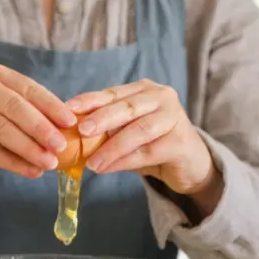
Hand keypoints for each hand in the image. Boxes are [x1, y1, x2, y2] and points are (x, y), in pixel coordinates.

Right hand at [0, 65, 76, 177]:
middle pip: (15, 107)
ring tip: (50, 163)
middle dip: (41, 128)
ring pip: (2, 129)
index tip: (71, 122)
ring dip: (29, 148)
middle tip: (61, 146)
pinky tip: (33, 172)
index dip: (52, 106)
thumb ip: (34, 113)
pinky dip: (14, 163)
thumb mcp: (8, 107)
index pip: (30, 89)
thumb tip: (70, 131)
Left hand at [66, 80, 222, 209]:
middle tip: (81, 131)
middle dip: (102, 118)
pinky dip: (125, 161)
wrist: (190, 165)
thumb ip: (107, 129)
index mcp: (145, 90)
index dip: (90, 100)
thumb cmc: (155, 145)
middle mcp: (163, 97)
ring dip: (112, 147)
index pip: (114, 92)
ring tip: (92, 163)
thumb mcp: (129, 132)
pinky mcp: (181, 142)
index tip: (67, 109)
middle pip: (127, 107)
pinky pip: (148, 152)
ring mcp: (175, 118)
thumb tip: (71, 137)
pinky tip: (107, 169)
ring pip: (139, 130)